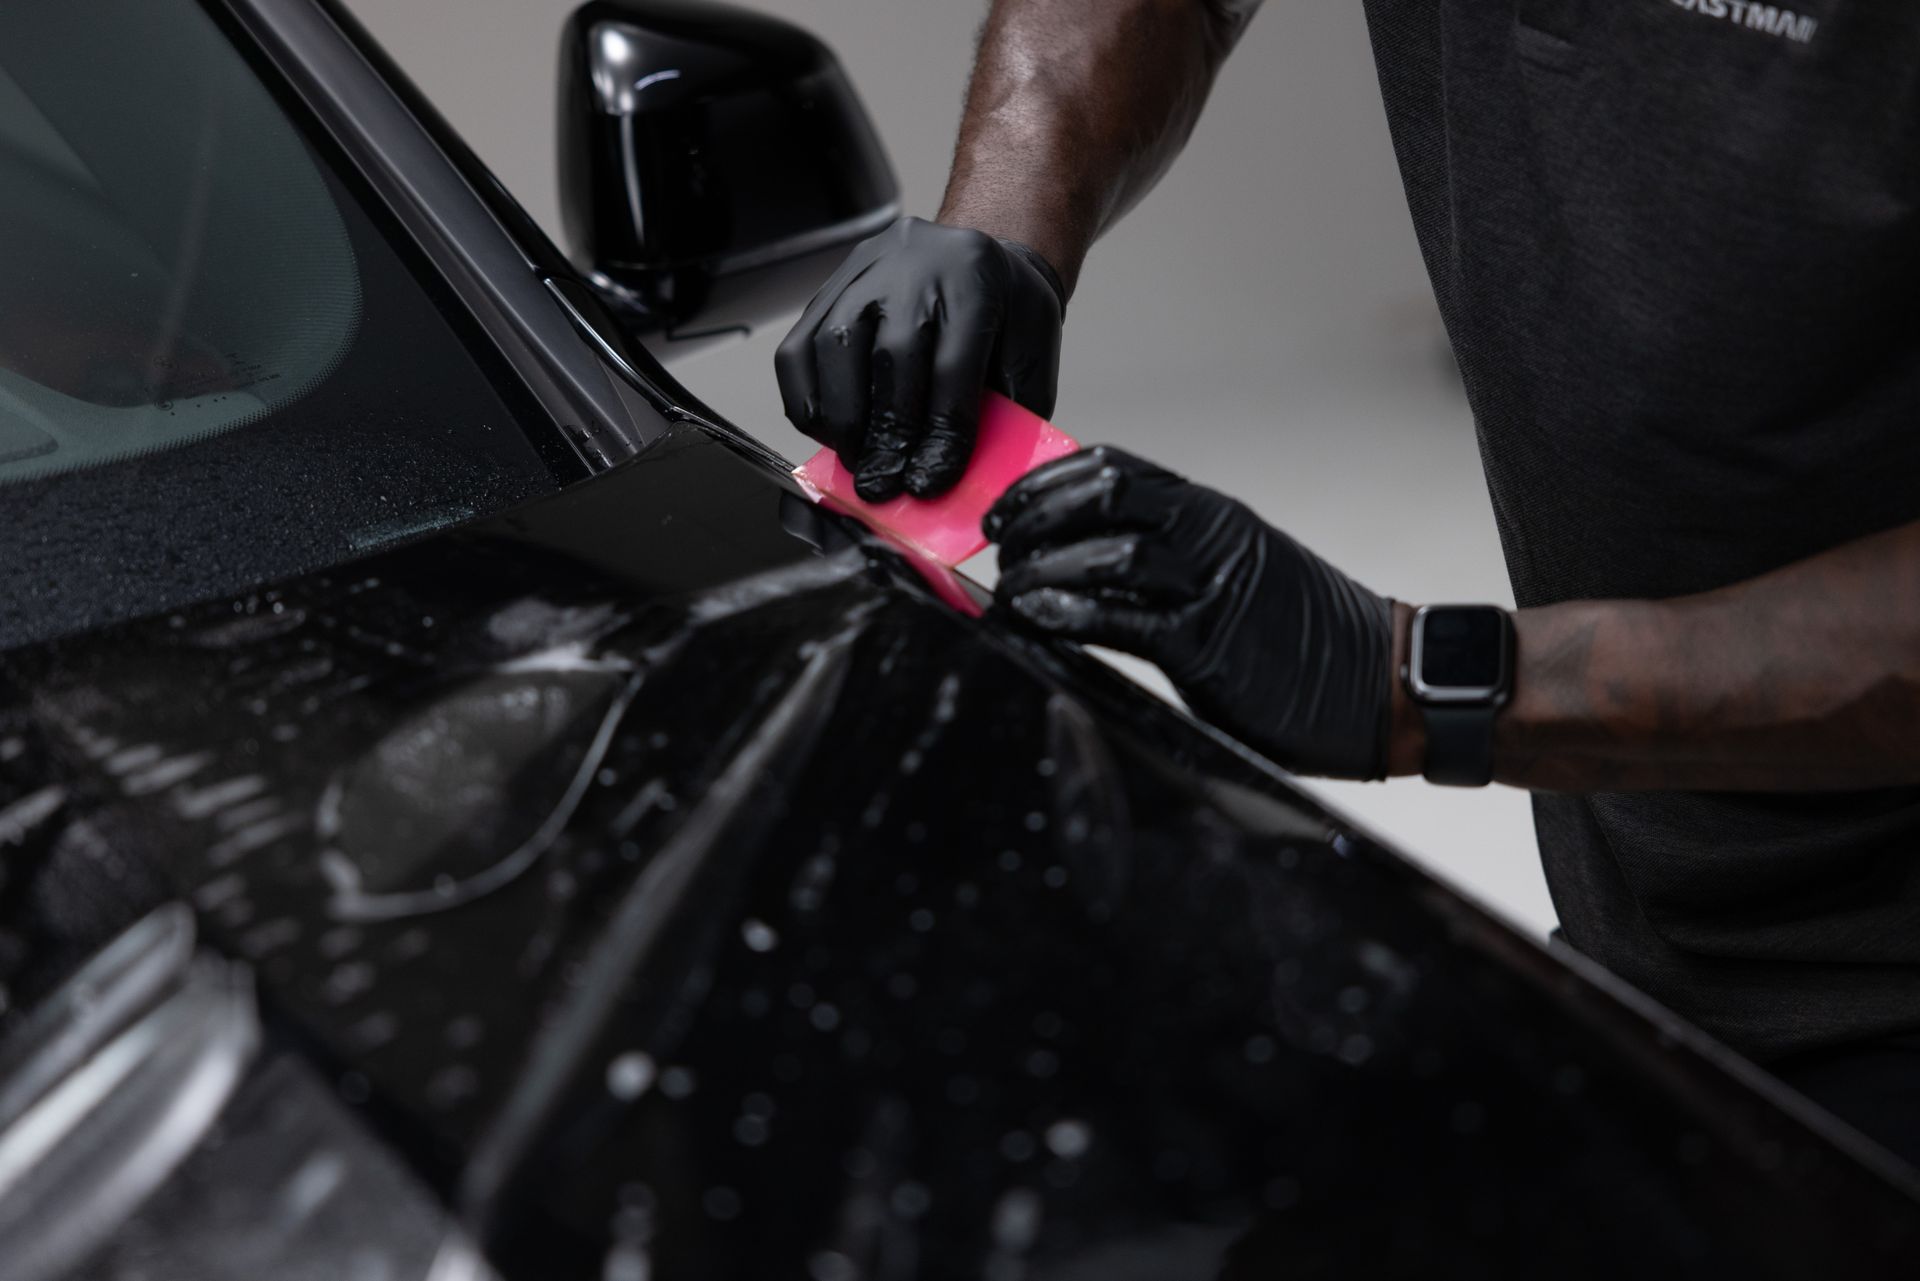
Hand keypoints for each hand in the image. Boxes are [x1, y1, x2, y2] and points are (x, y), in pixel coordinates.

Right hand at [775, 217, 1064, 502]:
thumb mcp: (1031, 352)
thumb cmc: (1005, 309)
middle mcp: (915, 266)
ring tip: (856, 460)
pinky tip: (827, 430)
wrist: (974, 252)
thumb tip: (975, 475)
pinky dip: (805, 398)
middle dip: (885, 433)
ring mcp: (864, 272)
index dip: (940, 433)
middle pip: (892, 356)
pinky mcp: (828, 289)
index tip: (927, 482)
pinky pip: (798, 348)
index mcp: (976, 280)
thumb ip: (1009, 409)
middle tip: (882, 484)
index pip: (953, 367)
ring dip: (840, 418)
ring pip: (834, 346)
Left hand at [986, 447, 1394, 779]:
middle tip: (998, 543)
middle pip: (1101, 494)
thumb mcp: (1235, 571)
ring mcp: (1211, 586)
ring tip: (1012, 587)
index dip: (1046, 482)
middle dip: (1033, 514)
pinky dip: (1070, 613)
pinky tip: (1039, 616)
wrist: (1380, 684)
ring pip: (1106, 550)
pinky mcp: (1208, 645)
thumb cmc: (1303, 637)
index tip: (1006, 507)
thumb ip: (1172, 557)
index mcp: (1212, 512)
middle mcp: (1210, 534)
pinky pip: (1122, 620)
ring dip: (1043, 567)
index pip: (1112, 467)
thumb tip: (1086, 561)